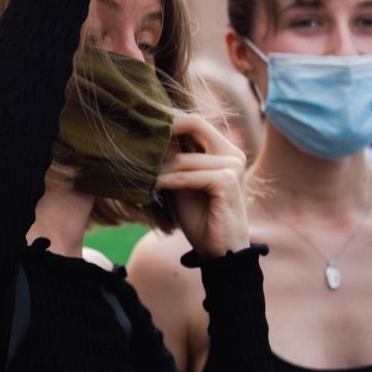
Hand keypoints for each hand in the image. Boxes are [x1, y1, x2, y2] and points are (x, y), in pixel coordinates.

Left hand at [155, 111, 249, 258]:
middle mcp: (232, 153)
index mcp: (223, 151)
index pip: (195, 122)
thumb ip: (171, 157)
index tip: (142, 123)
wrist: (218, 250)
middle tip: (137, 140)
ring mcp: (233, 166)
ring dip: (160, 170)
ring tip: (144, 178)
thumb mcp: (180, 180)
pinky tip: (156, 187)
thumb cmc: (199, 216)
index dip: (169, 120)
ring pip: (183, 158)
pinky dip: (169, 182)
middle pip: (195, 124)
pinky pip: (188, 175)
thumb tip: (148, 132)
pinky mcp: (228, 182)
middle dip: (164, 131)